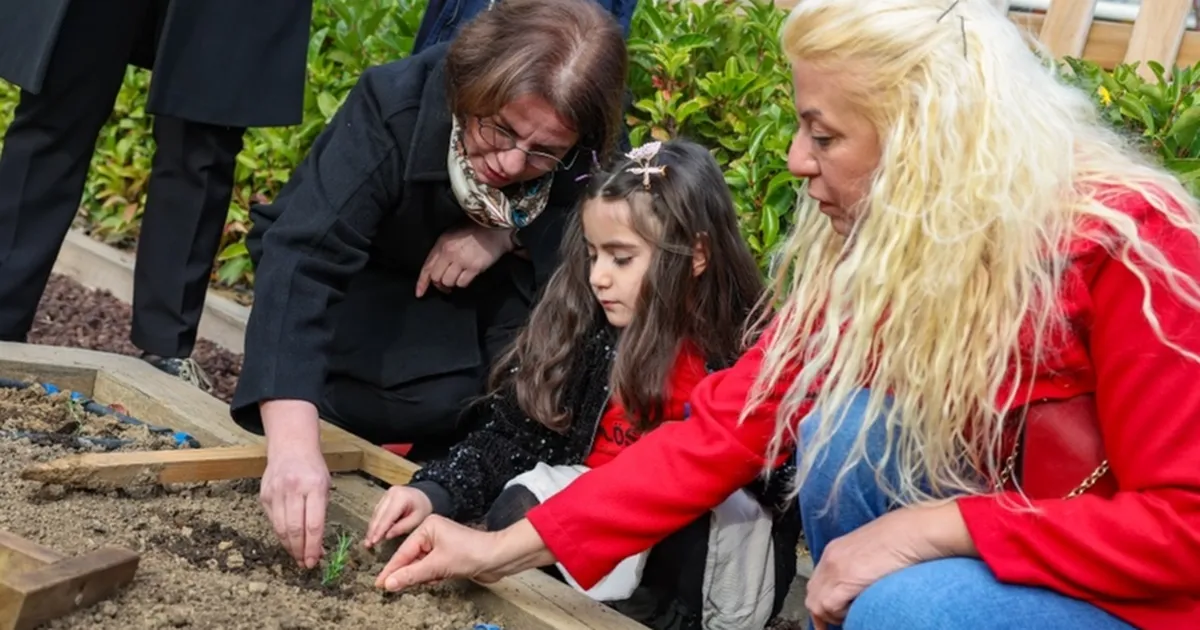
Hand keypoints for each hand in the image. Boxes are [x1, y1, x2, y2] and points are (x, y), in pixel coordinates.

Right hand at [258, 400, 329, 568]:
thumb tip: (319, 546)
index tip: (314, 561)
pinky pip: (272, 521)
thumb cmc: (312, 469)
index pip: (313, 524)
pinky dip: (280, 534)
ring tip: (297, 557)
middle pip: (294, 528)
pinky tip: (288, 541)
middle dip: (300, 550)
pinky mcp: (264, 495)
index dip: (313, 546)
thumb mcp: (324, 487)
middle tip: (305, 564)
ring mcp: (276, 492)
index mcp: (313, 487)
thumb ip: (321, 514)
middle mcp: (293, 489)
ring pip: (280, 528)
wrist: (290, 447)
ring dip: (289, 546)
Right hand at [363, 486, 433, 548]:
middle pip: (378, 514)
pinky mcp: (384, 498)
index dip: (379, 530)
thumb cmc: (422, 508)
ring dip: (372, 528)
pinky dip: (375, 523)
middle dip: (372, 531)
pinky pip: (377, 512)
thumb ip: (402, 527)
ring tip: (368, 541)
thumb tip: (386, 536)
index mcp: (401, 497)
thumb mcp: (417, 519)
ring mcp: (386, 495)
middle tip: (367, 544)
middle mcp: (391, 494)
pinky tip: (372, 533)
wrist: (424, 495)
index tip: (373, 541)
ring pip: (376, 513)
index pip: (387, 516)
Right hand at [375, 517, 555, 590]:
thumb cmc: (471, 553)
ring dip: (423, 576)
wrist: (498, 558)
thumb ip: (412, 575)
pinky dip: (432, 576)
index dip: (391, 570)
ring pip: (421, 565)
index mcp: (428, 526)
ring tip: (430, 580)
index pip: (404, 552)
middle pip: (411, 558)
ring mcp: (441, 544)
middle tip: (392, 589)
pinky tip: (438, 579)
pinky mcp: (449, 556)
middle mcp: (433, 533)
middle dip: (409, 573)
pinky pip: (432, 568)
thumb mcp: (437, 565)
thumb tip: (390, 583)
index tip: (379, 584)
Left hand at [416, 224, 513, 296]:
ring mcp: (461, 260)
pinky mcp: (474, 267)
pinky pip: (462, 283)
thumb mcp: (452, 235)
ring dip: (452, 283)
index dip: (422, 282)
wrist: (495, 229)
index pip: (427, 267)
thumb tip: (436, 268)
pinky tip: (467, 276)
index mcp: (442, 243)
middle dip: (439, 284)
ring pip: (448, 282)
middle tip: (445, 286)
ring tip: (458, 277)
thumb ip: (442, 250)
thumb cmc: (475, 230)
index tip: (419, 293)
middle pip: (436, 277)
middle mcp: (449, 252)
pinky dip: (463, 283)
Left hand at [806, 502, 974, 628]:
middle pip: (812, 594)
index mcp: (835, 551)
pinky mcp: (845, 578)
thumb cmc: (903, 540)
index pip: (818, 583)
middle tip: (840, 622)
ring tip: (854, 614)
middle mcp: (830, 558)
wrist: (912, 532)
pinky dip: (841, 614)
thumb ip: (860, 568)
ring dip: (833, 615)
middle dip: (824, 613)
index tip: (833, 616)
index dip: (824, 603)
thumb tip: (860, 586)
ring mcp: (835, 568)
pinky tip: (858, 610)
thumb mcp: (872, 553)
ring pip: (817, 604)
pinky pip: (830, 606)